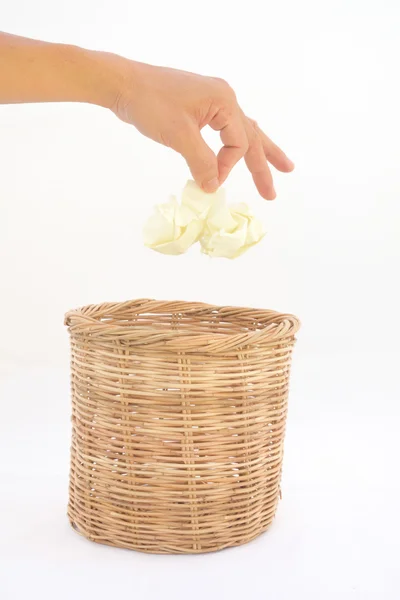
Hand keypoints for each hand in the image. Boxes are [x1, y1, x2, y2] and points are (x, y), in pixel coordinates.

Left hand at [111, 60, 293, 197]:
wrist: (123, 85)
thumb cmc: (150, 104)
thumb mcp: (179, 135)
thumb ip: (201, 162)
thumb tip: (214, 187)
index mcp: (224, 101)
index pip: (238, 143)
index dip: (227, 166)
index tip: (209, 180)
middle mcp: (224, 99)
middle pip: (251, 136)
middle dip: (263, 165)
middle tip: (272, 193)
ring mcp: (212, 102)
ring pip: (242, 131)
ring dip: (259, 151)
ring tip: (281, 167)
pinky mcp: (199, 107)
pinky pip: (225, 129)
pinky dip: (234, 144)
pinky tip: (239, 151)